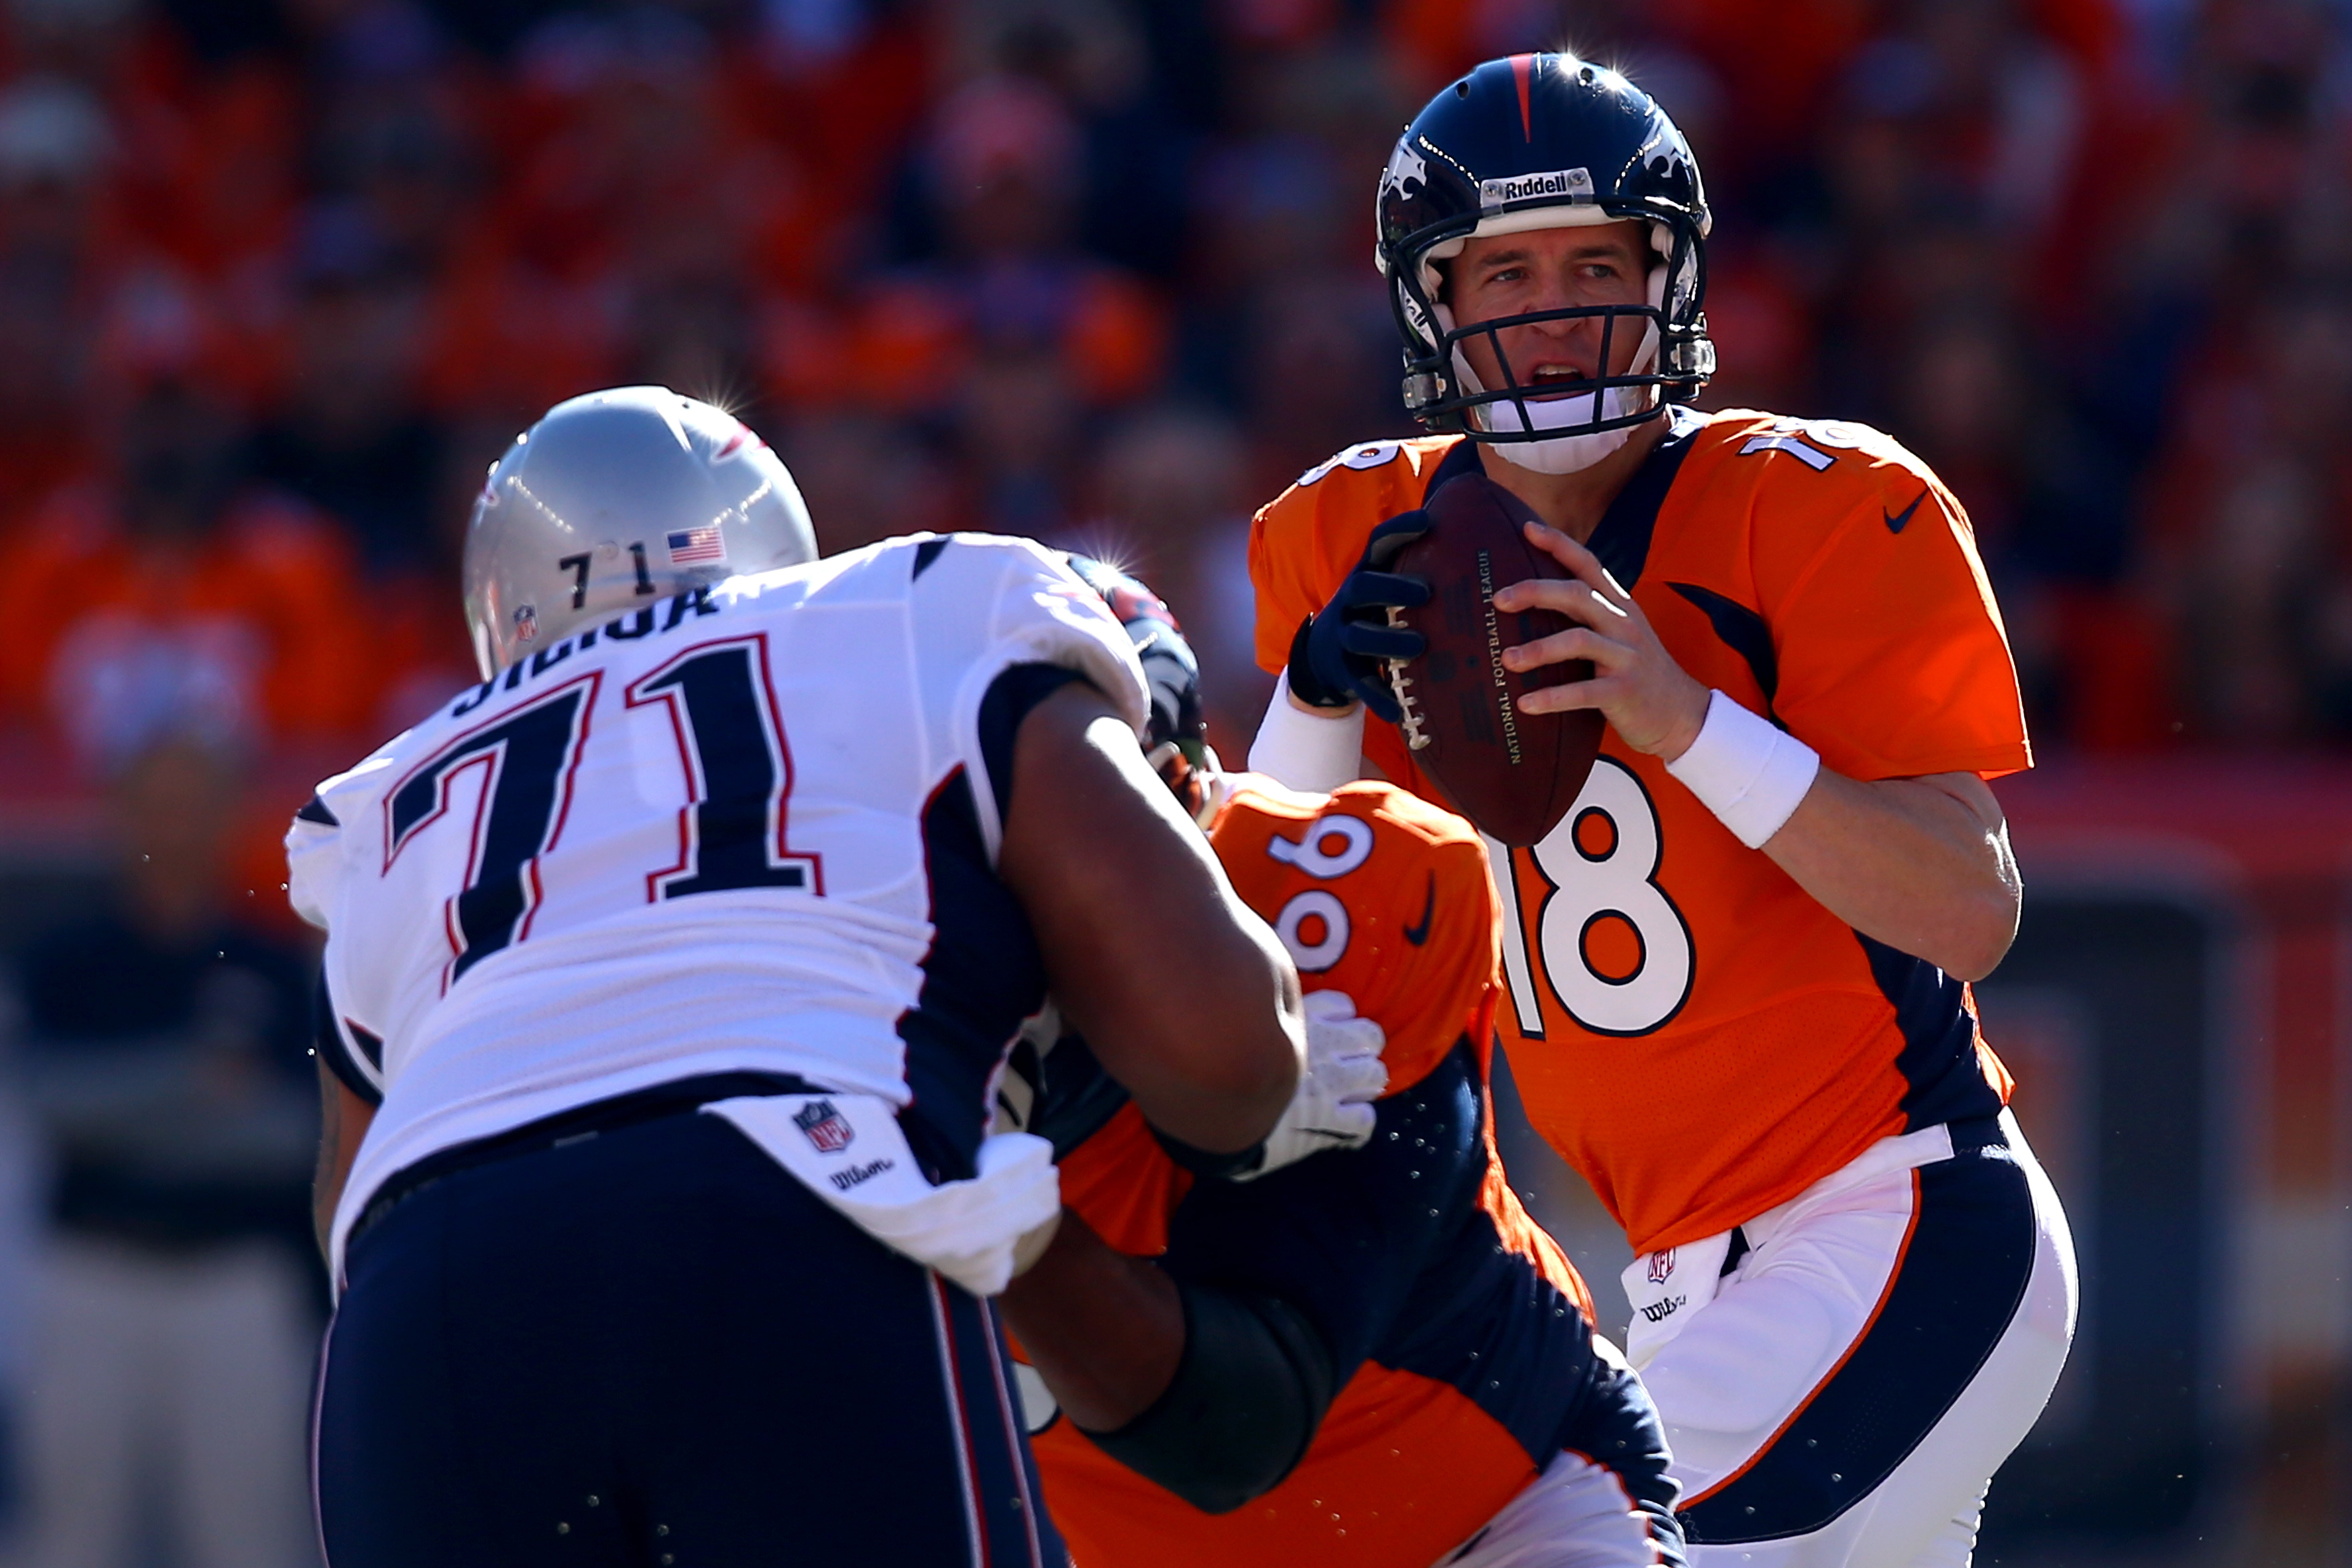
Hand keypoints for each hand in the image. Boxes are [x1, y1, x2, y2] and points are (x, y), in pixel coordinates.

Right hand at [1229, 990, 1386, 1180]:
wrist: (1214, 1114)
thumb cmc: (1219, 1064)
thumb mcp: (1240, 1022)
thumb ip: (1262, 1009)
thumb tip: (1264, 991)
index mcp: (1301, 1021)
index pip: (1341, 1006)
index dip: (1337, 1018)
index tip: (1327, 1028)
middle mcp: (1322, 1050)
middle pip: (1370, 1036)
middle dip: (1361, 1048)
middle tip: (1344, 1061)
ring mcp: (1328, 1087)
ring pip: (1375, 1075)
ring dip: (1364, 1083)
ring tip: (1348, 1092)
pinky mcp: (1327, 1123)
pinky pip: (1364, 1120)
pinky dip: (1357, 1123)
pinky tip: (1343, 1125)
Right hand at [1288, 512, 1431, 720]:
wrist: (1325, 660)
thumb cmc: (1376, 614)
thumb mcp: (1388, 586)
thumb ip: (1422, 562)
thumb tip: (1467, 510)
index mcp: (1366, 575)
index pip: (1377, 545)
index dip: (1399, 530)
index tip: (1428, 520)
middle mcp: (1349, 601)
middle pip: (1362, 587)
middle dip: (1391, 587)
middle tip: (1427, 592)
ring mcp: (1342, 636)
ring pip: (1359, 635)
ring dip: (1388, 640)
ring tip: (1419, 646)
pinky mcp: (1343, 671)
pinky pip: (1359, 684)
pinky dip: (1378, 697)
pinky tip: (1398, 711)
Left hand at [1493, 520, 1710, 759]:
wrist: (1679, 711)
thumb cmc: (1635, 670)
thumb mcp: (1619, 631)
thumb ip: (1587, 612)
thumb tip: (1533, 597)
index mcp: (1618, 606)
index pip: (1588, 565)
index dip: (1559, 544)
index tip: (1527, 528)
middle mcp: (1623, 623)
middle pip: (1577, 595)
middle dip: (1536, 592)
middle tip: (1498, 599)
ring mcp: (1626, 656)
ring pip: (1578, 641)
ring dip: (1538, 649)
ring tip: (1506, 659)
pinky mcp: (1624, 691)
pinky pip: (1582, 693)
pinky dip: (1551, 698)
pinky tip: (1525, 703)